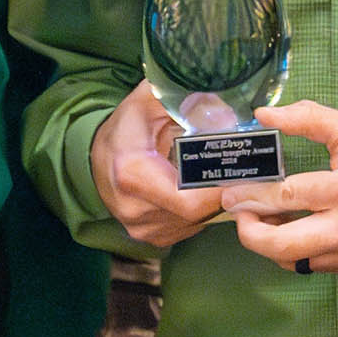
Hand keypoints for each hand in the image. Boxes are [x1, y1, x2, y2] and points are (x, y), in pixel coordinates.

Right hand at [90, 84, 227, 249]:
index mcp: (132, 173)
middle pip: (197, 212)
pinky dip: (198, 211)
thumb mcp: (150, 100)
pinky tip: (196, 190)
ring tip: (215, 175)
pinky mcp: (149, 236)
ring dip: (210, 202)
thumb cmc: (127, 126)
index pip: (191, 201)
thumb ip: (188, 100)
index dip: (220, 190)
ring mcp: (141, 227)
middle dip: (221, 191)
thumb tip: (228, 116)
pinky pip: (187, 228)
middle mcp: (134, 208)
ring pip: (196, 222)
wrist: (98, 156)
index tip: (239, 171)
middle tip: (236, 170)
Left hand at [220, 101, 337, 273]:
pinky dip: (294, 252)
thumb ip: (308, 117)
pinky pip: (314, 266)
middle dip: (250, 233)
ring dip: (269, 244)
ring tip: (263, 221)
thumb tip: (265, 114)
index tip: (232, 192)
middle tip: (239, 215)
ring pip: (294, 261)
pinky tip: (289, 232)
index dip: (252, 196)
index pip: (287, 197)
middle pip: (283, 245)